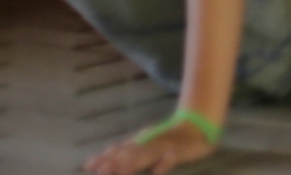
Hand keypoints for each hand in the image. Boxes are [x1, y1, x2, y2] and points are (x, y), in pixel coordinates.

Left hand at [86, 120, 213, 174]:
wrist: (197, 124)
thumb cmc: (168, 138)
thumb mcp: (146, 143)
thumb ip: (126, 151)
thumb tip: (100, 162)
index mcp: (140, 142)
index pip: (119, 149)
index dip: (104, 157)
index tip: (88, 166)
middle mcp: (149, 143)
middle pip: (130, 153)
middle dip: (115, 162)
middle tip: (101, 171)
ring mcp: (164, 146)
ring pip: (148, 154)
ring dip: (134, 163)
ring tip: (122, 172)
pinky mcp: (180, 150)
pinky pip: (172, 157)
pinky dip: (164, 163)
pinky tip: (157, 171)